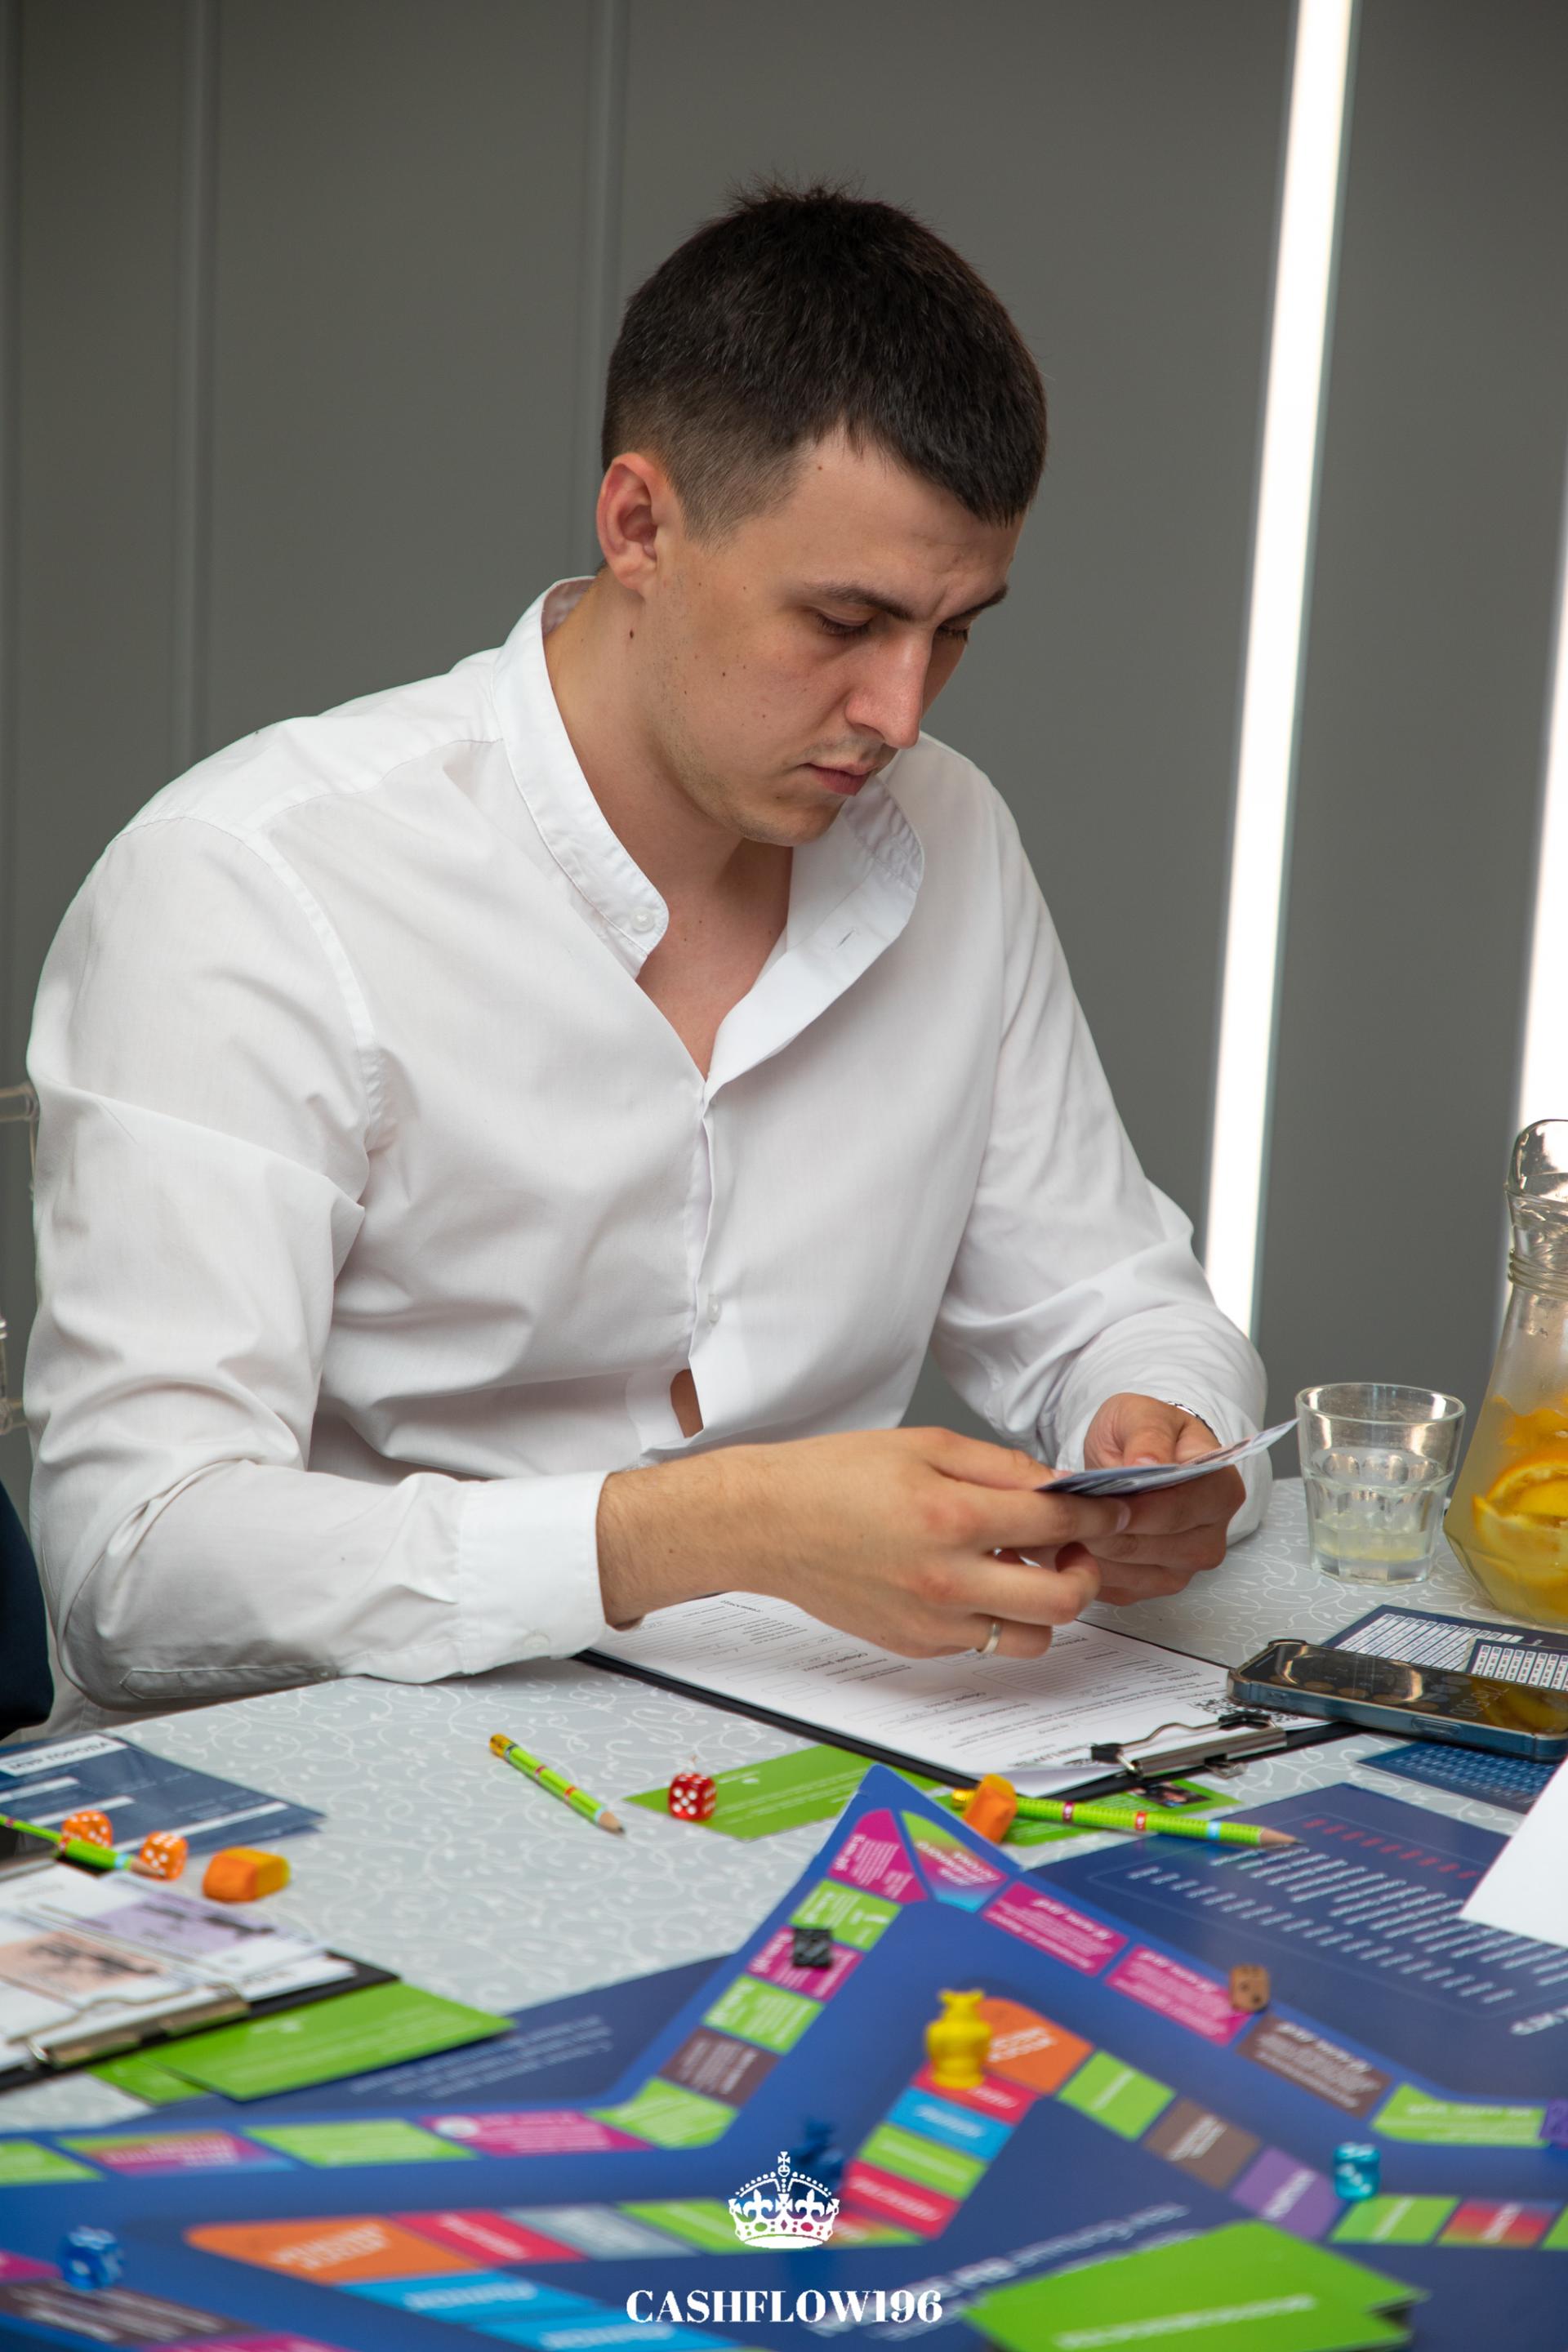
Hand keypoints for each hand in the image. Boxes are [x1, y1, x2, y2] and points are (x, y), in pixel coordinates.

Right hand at [597, 1426, 1133, 1661]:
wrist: (767, 1524)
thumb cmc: (834, 1477)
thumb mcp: (924, 1446)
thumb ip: (998, 1467)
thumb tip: (1056, 1486)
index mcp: (952, 1516)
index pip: (1058, 1525)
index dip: (1098, 1518)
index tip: (1111, 1513)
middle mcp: (947, 1579)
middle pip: (1062, 1599)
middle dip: (1086, 1573)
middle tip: (1075, 1552)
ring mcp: (932, 1621)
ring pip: (1031, 1638)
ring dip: (1045, 1607)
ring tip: (1025, 1572)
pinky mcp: (915, 1645)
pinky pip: (983, 1644)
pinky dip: (995, 1618)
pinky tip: (976, 1583)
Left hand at [1071, 1392, 1244, 1605]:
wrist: (1138, 1457)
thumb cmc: (1145, 1434)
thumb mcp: (1143, 1414)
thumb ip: (1148, 1434)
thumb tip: (1148, 1462)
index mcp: (1220, 1491)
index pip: (1176, 1510)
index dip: (1133, 1509)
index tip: (1094, 1500)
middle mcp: (1210, 1537)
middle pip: (1151, 1546)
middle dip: (1102, 1530)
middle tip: (1057, 1514)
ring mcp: (1184, 1568)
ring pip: (1129, 1572)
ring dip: (1088, 1552)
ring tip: (1052, 1526)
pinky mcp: (1155, 1586)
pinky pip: (1117, 1588)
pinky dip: (1085, 1568)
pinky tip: (1061, 1544)